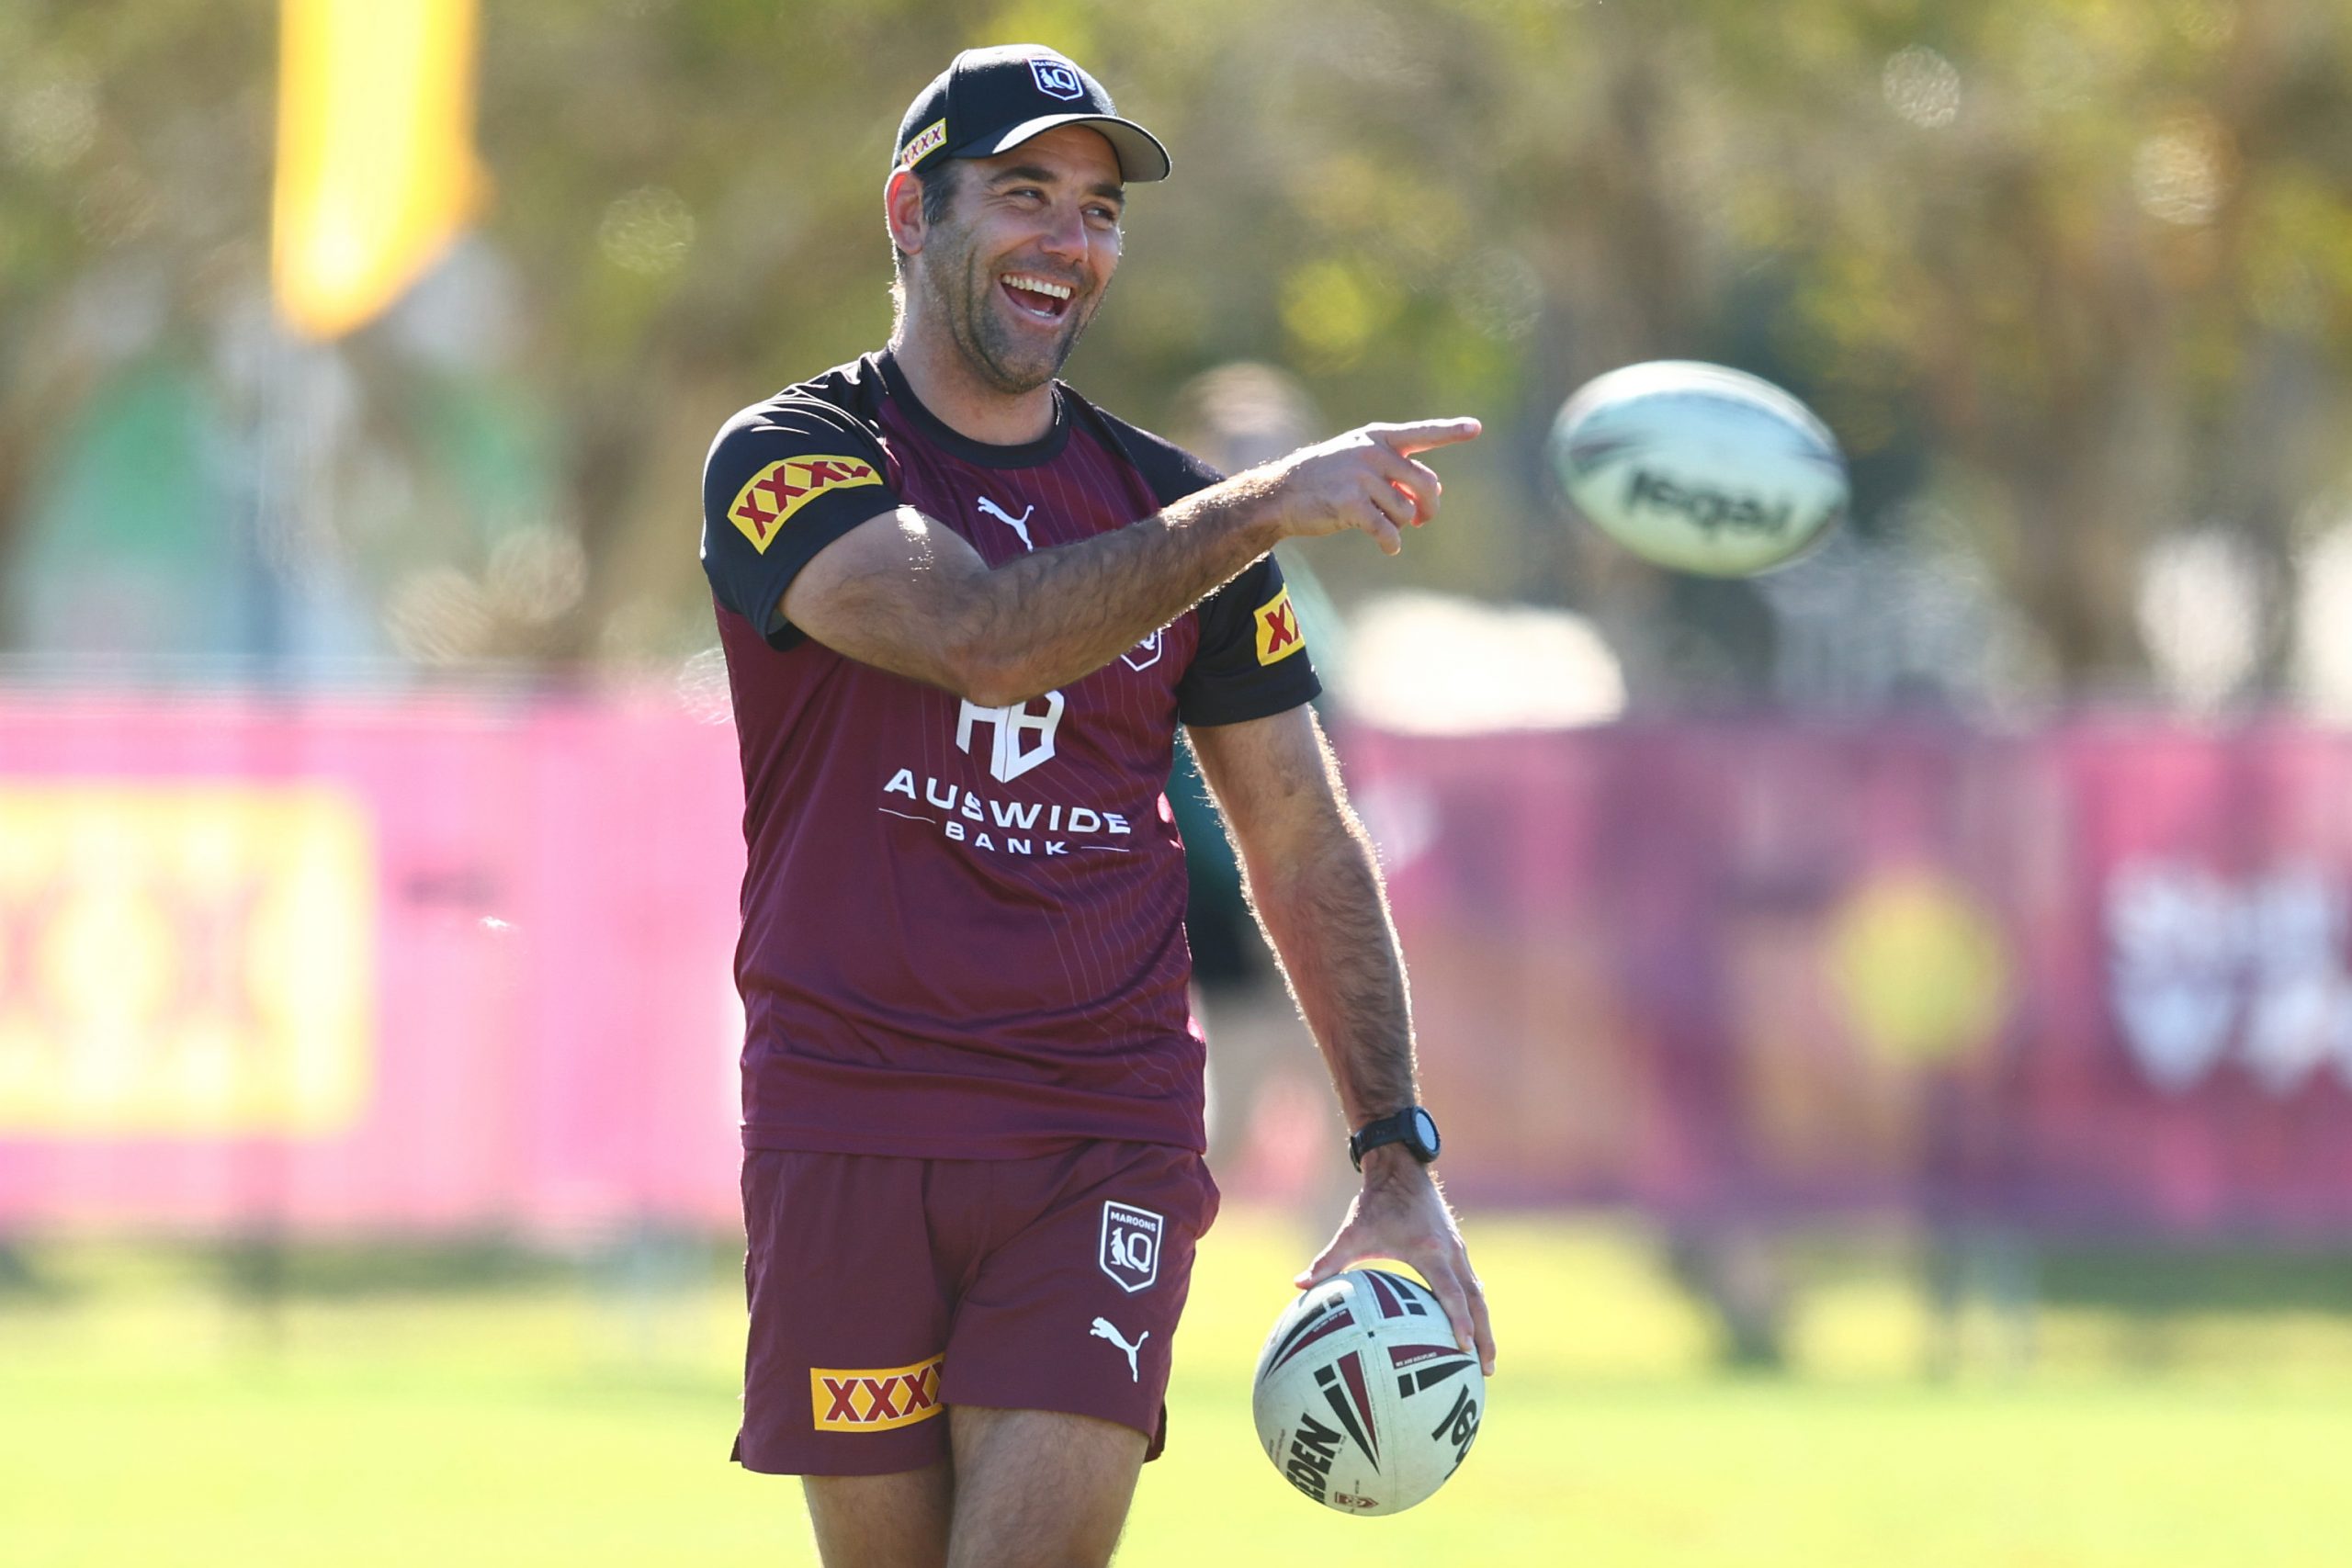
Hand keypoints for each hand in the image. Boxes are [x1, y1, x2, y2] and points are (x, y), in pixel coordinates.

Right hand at [1269, 419, 1481, 555]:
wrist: (1283, 493)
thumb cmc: (1327, 478)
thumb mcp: (1360, 462)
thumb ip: (1397, 470)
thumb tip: (1436, 491)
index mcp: (1378, 438)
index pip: (1422, 433)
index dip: (1451, 431)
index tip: (1477, 427)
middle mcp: (1372, 453)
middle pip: (1426, 484)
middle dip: (1429, 507)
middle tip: (1422, 519)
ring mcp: (1361, 477)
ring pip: (1406, 512)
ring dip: (1400, 524)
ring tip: (1381, 522)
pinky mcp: (1351, 504)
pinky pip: (1387, 531)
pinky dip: (1391, 544)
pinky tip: (1388, 547)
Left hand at [1294, 1147, 1495, 1374]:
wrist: (1400, 1168)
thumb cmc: (1376, 1201)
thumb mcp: (1352, 1232)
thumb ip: (1328, 1260)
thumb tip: (1299, 1285)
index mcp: (1429, 1251)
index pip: (1450, 1294)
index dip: (1458, 1322)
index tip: (1462, 1349)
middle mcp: (1451, 1252)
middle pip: (1477, 1302)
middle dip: (1484, 1337)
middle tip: (1486, 1370)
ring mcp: (1458, 1250)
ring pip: (1479, 1294)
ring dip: (1485, 1325)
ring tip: (1485, 1359)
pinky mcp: (1457, 1248)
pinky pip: (1471, 1284)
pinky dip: (1475, 1308)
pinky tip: (1472, 1328)